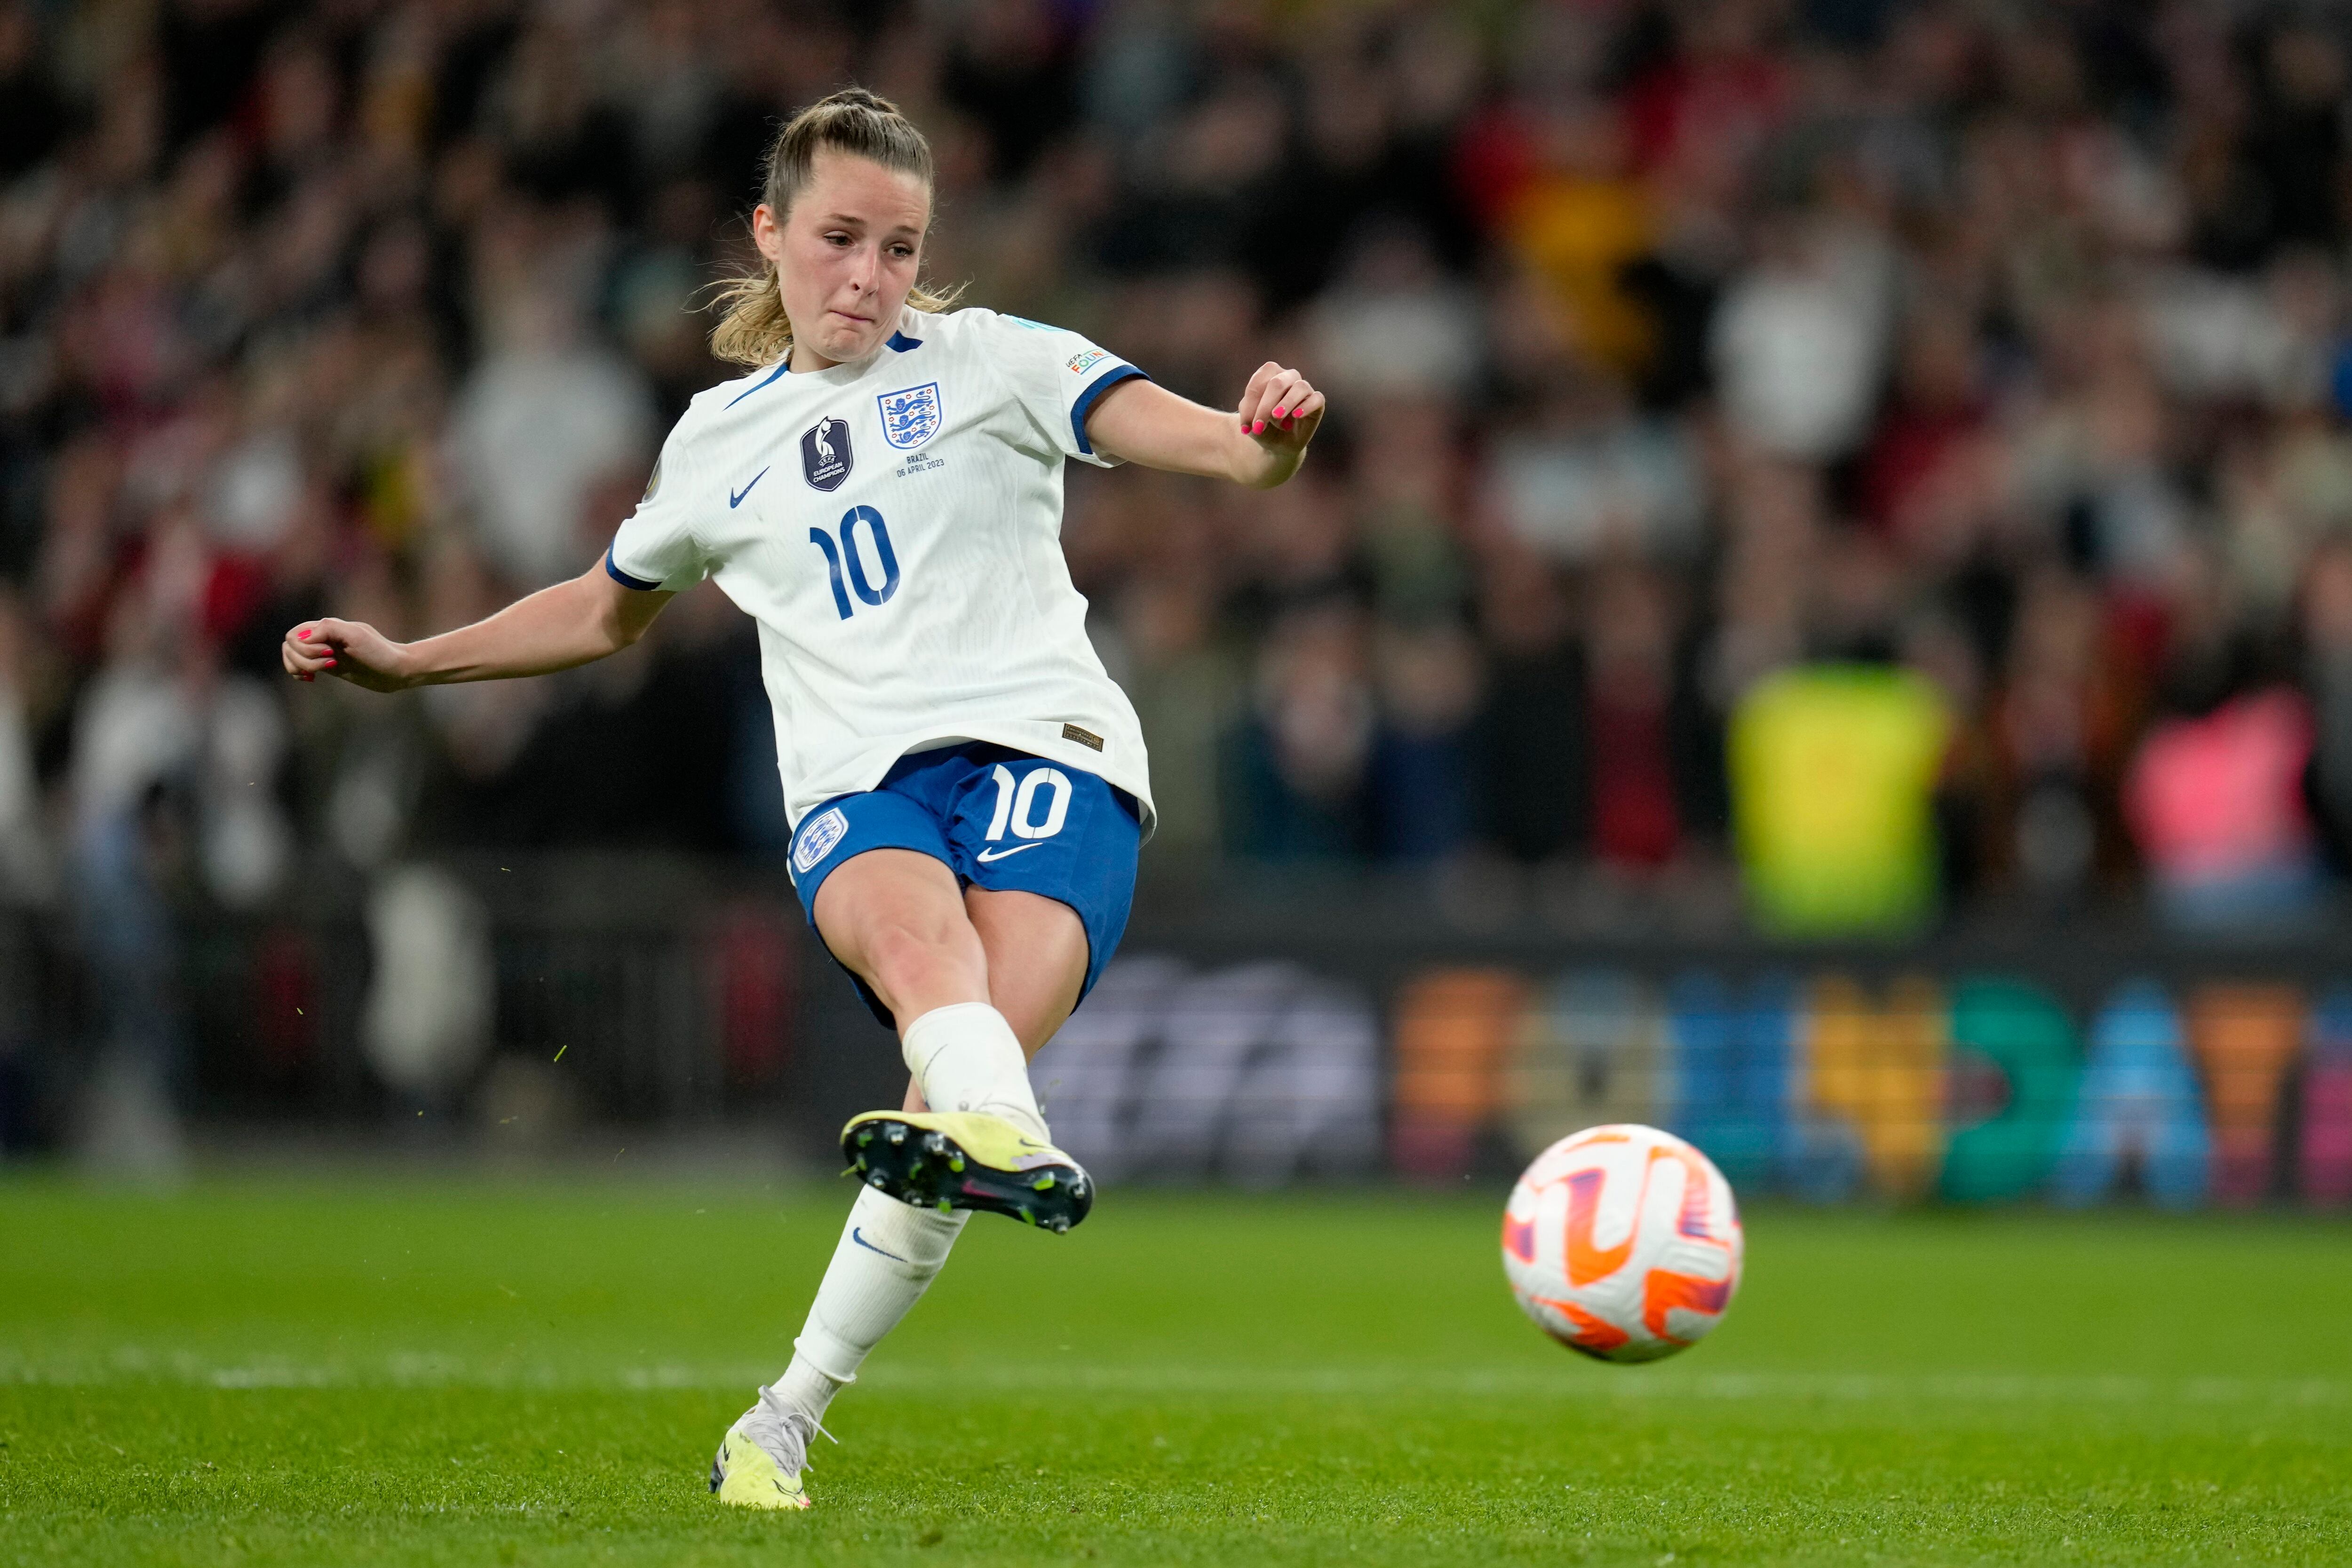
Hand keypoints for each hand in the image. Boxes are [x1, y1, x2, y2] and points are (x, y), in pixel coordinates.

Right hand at [281, 617, 413, 691]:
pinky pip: (300, 666)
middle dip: (303, 659)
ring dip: (301, 666)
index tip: (330, 653)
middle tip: (330, 664)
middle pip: (290, 645)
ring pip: (291, 656)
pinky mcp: (328, 666)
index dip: (306, 647)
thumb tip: (302, 638)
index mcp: (327, 626)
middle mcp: (322, 637)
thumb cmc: (379, 652)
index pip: (294, 635)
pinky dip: (299, 672)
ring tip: (319, 674)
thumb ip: (328, 628)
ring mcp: (323, 652)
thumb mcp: (355, 635)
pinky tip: (311, 679)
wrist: (397, 670)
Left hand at [1236, 360, 1324, 459]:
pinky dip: (1306, 406)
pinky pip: (1317, 398)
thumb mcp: (1250, 420)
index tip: (1247, 426)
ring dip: (1287, 403)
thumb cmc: (1264, 426)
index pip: (1259, 381)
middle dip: (1266, 406)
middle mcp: (1288, 377)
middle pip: (1278, 382)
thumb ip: (1249, 412)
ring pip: (1300, 387)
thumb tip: (1256, 415)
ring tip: (1277, 417)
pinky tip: (1296, 416)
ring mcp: (1304, 388)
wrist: (1278, 443)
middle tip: (1259, 426)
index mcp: (1269, 375)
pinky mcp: (1317, 402)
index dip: (1252, 403)